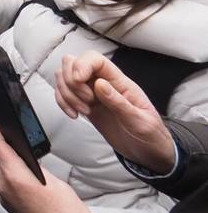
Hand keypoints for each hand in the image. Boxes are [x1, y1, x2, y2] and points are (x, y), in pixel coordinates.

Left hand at [0, 122, 97, 212]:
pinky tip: (22, 171)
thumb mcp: (55, 181)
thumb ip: (36, 167)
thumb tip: (27, 158)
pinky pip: (6, 182)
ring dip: (8, 159)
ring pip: (2, 170)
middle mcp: (4, 187)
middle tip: (10, 132)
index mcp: (14, 177)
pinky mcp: (10, 206)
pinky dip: (11, 173)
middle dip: (4, 144)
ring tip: (19, 150)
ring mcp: (6, 198)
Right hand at [54, 52, 176, 174]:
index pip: (95, 59)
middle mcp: (103, 83)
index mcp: (120, 83)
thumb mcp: (139, 122)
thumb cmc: (150, 135)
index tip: (78, 80)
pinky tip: (74, 115)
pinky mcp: (85, 105)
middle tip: (86, 102)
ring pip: (64, 77)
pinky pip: (64, 93)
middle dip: (71, 81)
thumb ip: (119, 103)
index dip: (82, 64)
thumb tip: (100, 84)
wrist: (148, 153)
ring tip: (83, 111)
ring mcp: (92, 93)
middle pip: (73, 63)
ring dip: (66, 93)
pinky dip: (63, 102)